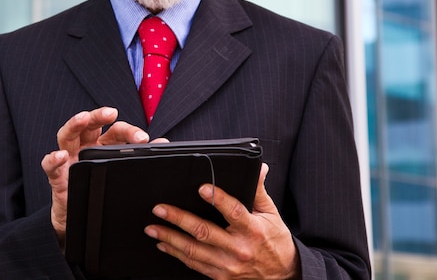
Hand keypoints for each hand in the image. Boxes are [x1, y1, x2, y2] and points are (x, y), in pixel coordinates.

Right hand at [41, 107, 150, 243]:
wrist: (81, 223)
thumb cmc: (102, 191)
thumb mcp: (121, 174)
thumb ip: (139, 158)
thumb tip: (163, 143)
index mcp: (103, 146)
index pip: (115, 131)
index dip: (129, 131)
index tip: (144, 138)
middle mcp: (85, 148)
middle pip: (89, 125)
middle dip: (98, 115)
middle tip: (111, 112)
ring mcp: (69, 161)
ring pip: (67, 136)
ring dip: (74, 124)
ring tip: (83, 118)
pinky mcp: (57, 179)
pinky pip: (50, 167)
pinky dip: (53, 159)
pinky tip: (60, 156)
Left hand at [143, 164, 299, 279]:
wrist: (283, 277)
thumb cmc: (276, 242)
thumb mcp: (271, 214)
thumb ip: (259, 191)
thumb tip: (260, 167)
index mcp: (252, 230)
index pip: (233, 212)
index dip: (217, 199)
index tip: (201, 187)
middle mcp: (238, 249)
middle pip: (204, 232)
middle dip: (179, 219)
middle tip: (160, 209)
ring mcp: (227, 266)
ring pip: (194, 251)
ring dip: (170, 238)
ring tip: (152, 227)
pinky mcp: (220, 277)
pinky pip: (194, 265)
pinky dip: (176, 254)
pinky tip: (163, 244)